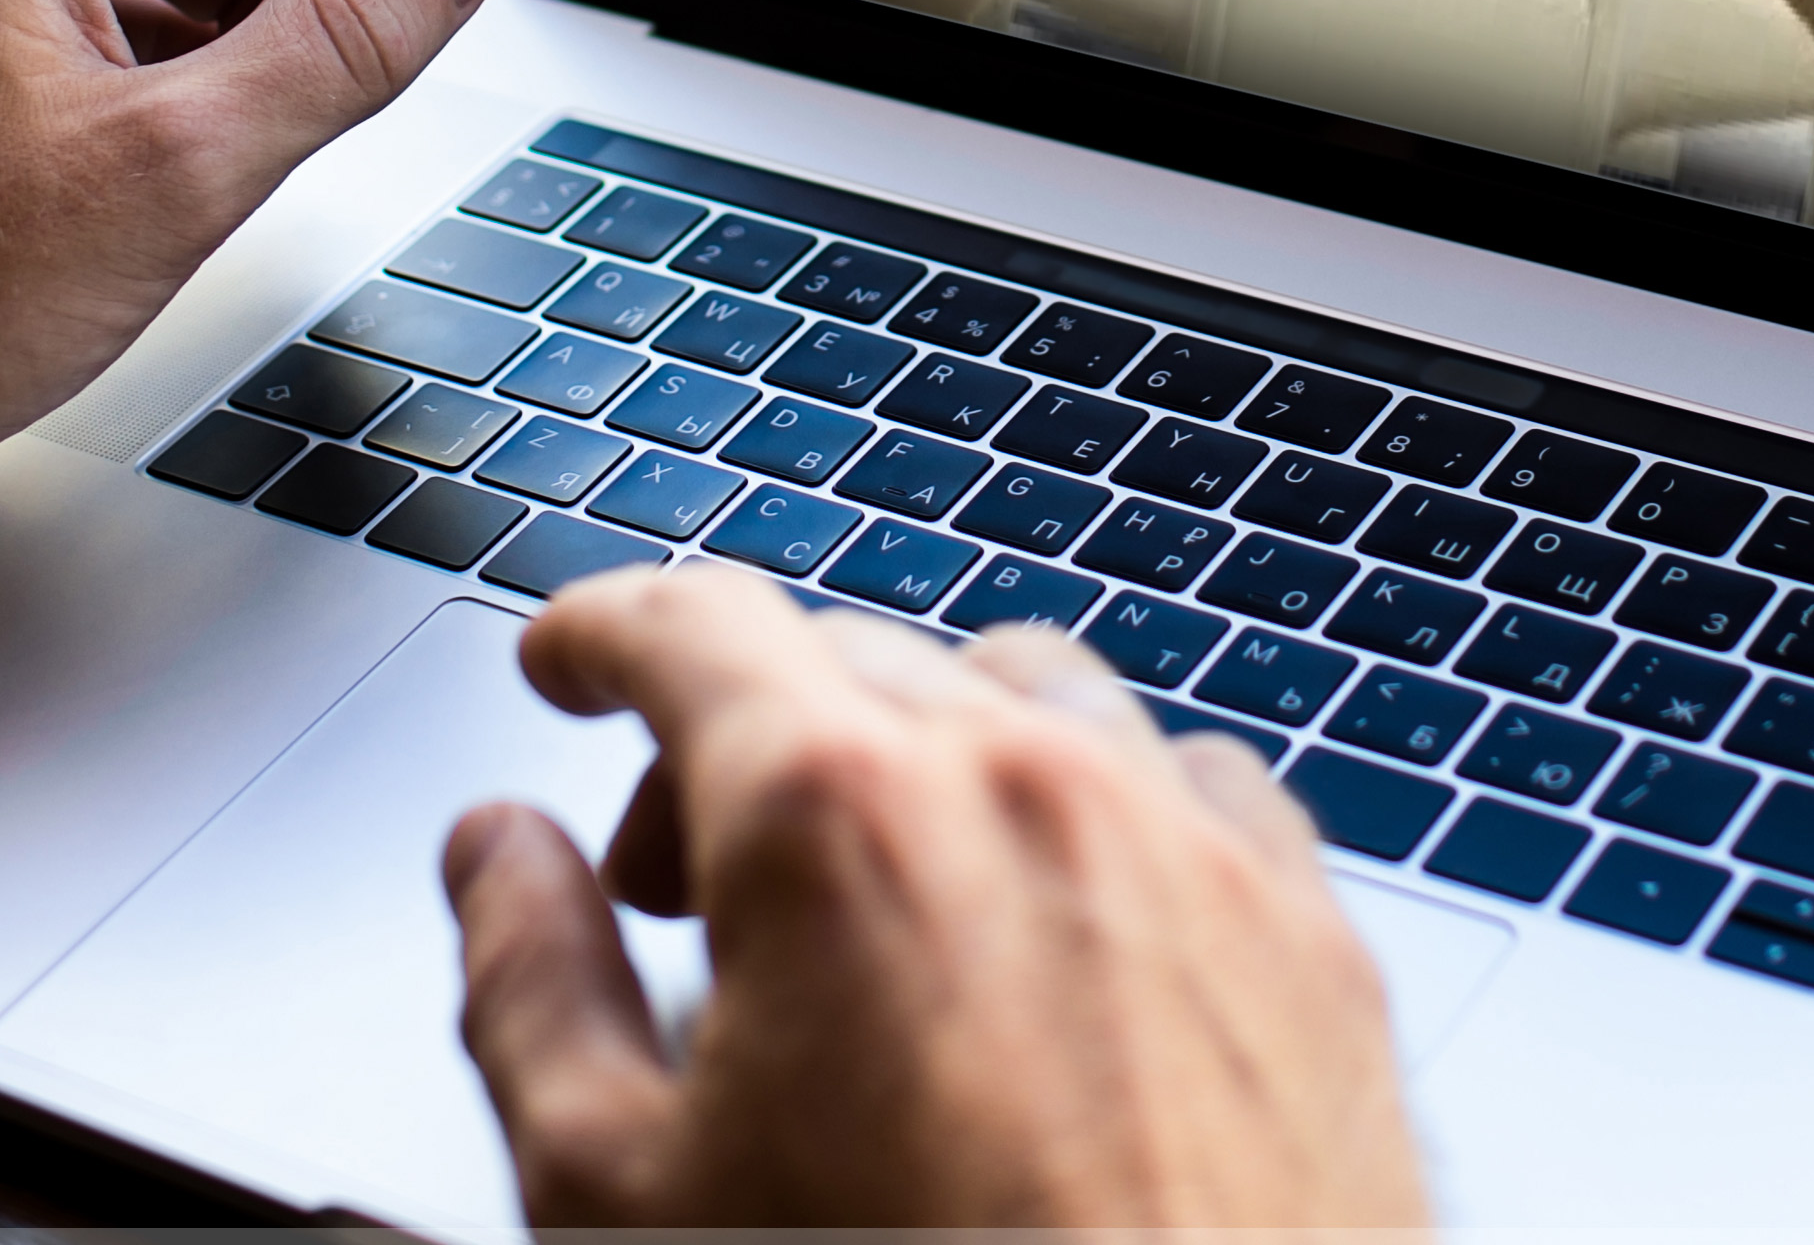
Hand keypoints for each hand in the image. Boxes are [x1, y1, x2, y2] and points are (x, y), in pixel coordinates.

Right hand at [444, 564, 1431, 1228]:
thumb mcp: (618, 1201)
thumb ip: (532, 987)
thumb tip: (499, 857)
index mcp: (839, 820)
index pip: (691, 625)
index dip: (599, 634)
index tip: (570, 663)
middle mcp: (1028, 788)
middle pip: (849, 663)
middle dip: (743, 745)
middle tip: (682, 887)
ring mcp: (1192, 848)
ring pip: (1029, 701)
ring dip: (927, 761)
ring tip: (873, 915)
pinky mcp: (1313, 934)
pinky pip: (1192, 789)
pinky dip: (1100, 822)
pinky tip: (1055, 941)